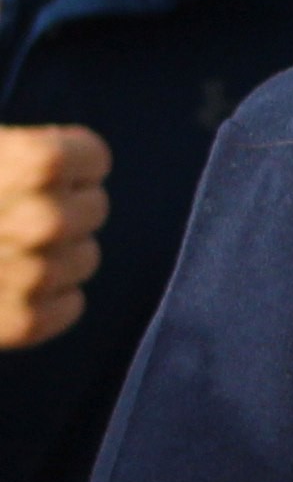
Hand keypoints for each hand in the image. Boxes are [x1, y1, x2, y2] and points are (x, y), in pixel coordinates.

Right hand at [0, 127, 109, 349]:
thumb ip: (25, 157)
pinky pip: (69, 307)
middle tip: (6, 217)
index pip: (95, 159)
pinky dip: (43, 301)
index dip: (61, 166)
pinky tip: (3, 289)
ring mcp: (34, 275)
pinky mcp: (21, 324)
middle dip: (58, 210)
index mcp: (35, 163)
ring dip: (51, 256)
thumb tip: (72, 166)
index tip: (29, 174)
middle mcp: (44, 220)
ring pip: (85, 259)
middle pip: (94, 210)